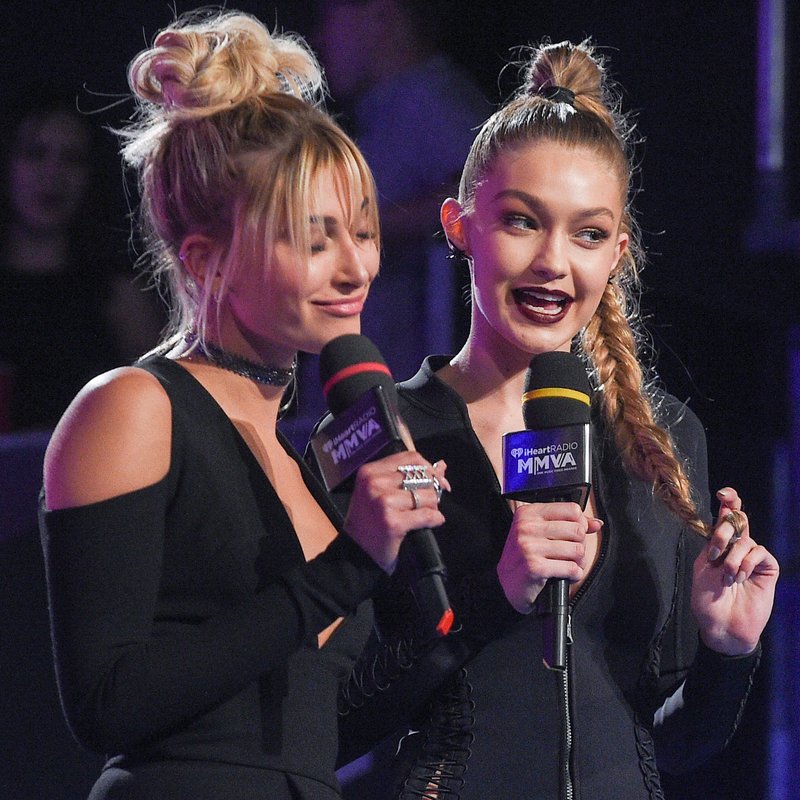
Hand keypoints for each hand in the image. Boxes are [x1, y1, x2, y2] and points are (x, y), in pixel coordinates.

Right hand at [343, 453, 448, 572]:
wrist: (356, 552)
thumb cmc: (369, 521)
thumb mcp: (381, 493)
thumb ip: (409, 477)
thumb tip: (442, 465)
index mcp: (370, 471)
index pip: (410, 458)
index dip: (429, 468)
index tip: (438, 480)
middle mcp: (374, 483)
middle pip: (421, 476)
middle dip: (432, 489)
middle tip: (432, 502)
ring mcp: (383, 502)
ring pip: (427, 495)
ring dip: (433, 506)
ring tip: (425, 515)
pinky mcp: (393, 522)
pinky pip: (427, 515)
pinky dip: (435, 519)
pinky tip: (433, 522)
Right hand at [497, 502, 602, 613]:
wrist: (507, 584)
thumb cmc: (525, 557)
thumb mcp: (541, 533)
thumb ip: (569, 524)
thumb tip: (596, 523)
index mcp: (528, 513)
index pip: (572, 510)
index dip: (580, 523)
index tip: (573, 534)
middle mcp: (526, 527)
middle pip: (577, 530)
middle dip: (580, 545)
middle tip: (570, 554)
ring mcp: (529, 547)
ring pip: (577, 550)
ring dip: (578, 562)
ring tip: (567, 565)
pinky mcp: (535, 567)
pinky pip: (571, 568)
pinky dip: (574, 575)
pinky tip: (565, 576)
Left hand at [691, 488, 778, 655]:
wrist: (722, 626)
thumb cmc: (707, 600)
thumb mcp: (703, 569)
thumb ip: (714, 545)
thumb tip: (725, 522)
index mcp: (717, 545)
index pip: (725, 517)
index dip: (729, 502)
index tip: (724, 494)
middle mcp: (735, 548)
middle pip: (738, 521)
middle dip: (726, 529)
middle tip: (716, 551)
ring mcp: (752, 558)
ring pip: (747, 540)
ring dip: (734, 557)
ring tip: (729, 578)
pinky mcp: (767, 570)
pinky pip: (761, 552)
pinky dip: (748, 562)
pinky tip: (741, 577)